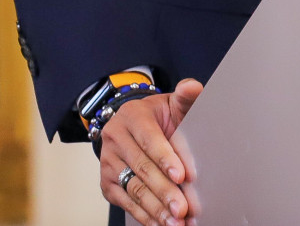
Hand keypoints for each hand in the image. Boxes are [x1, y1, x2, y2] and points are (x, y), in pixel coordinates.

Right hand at [99, 80, 203, 225]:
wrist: (136, 126)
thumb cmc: (161, 116)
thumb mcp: (173, 103)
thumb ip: (185, 96)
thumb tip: (193, 87)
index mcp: (133, 116)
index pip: (149, 139)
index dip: (165, 158)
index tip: (182, 176)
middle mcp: (115, 138)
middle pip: (141, 169)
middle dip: (163, 191)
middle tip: (182, 208)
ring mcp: (108, 163)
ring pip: (132, 188)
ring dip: (155, 208)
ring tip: (174, 221)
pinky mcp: (106, 183)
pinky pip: (125, 202)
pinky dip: (144, 216)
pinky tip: (160, 224)